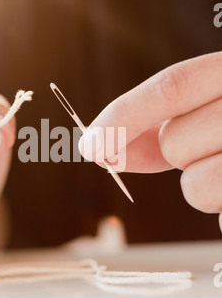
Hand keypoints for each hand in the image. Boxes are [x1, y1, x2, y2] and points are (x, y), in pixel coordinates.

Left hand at [79, 52, 221, 230]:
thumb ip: (153, 127)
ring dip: (202, 183)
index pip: (172, 86)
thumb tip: (99, 147)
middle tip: (209, 145)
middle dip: (178, 152)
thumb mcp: (203, 112)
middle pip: (176, 142)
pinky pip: (221, 212)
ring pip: (196, 187)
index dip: (123, 115)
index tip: (89, 143)